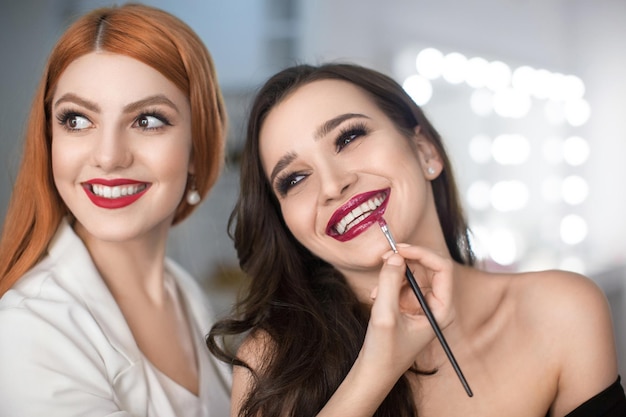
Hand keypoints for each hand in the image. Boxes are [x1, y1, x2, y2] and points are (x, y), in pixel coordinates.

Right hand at [361, 245, 454, 377]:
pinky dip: (388, 285)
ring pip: (413, 273)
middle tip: (385, 256)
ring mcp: (424, 305)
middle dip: (406, 260)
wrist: (374, 372)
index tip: (399, 248)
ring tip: (377, 293)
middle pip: (429, 267)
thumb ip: (390, 282)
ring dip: (393, 275)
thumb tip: (394, 256)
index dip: (422, 253)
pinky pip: (402, 283)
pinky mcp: (410, 306)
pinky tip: (376, 298)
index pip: (442, 268)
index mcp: (442, 310)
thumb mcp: (385, 314)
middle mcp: (437, 305)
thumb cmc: (384, 351)